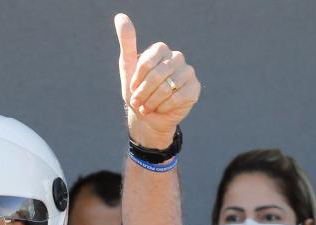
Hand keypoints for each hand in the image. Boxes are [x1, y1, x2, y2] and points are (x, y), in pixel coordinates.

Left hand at [114, 13, 200, 147]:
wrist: (148, 117)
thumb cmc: (136, 92)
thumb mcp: (127, 67)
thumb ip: (126, 42)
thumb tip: (120, 16)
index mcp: (160, 50)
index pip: (146, 63)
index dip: (137, 80)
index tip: (132, 88)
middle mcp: (177, 57)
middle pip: (157, 76)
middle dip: (143, 93)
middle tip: (138, 102)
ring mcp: (188, 72)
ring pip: (167, 88)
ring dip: (152, 102)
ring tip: (148, 107)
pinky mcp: (194, 87)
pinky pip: (178, 97)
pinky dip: (164, 107)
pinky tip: (161, 108)